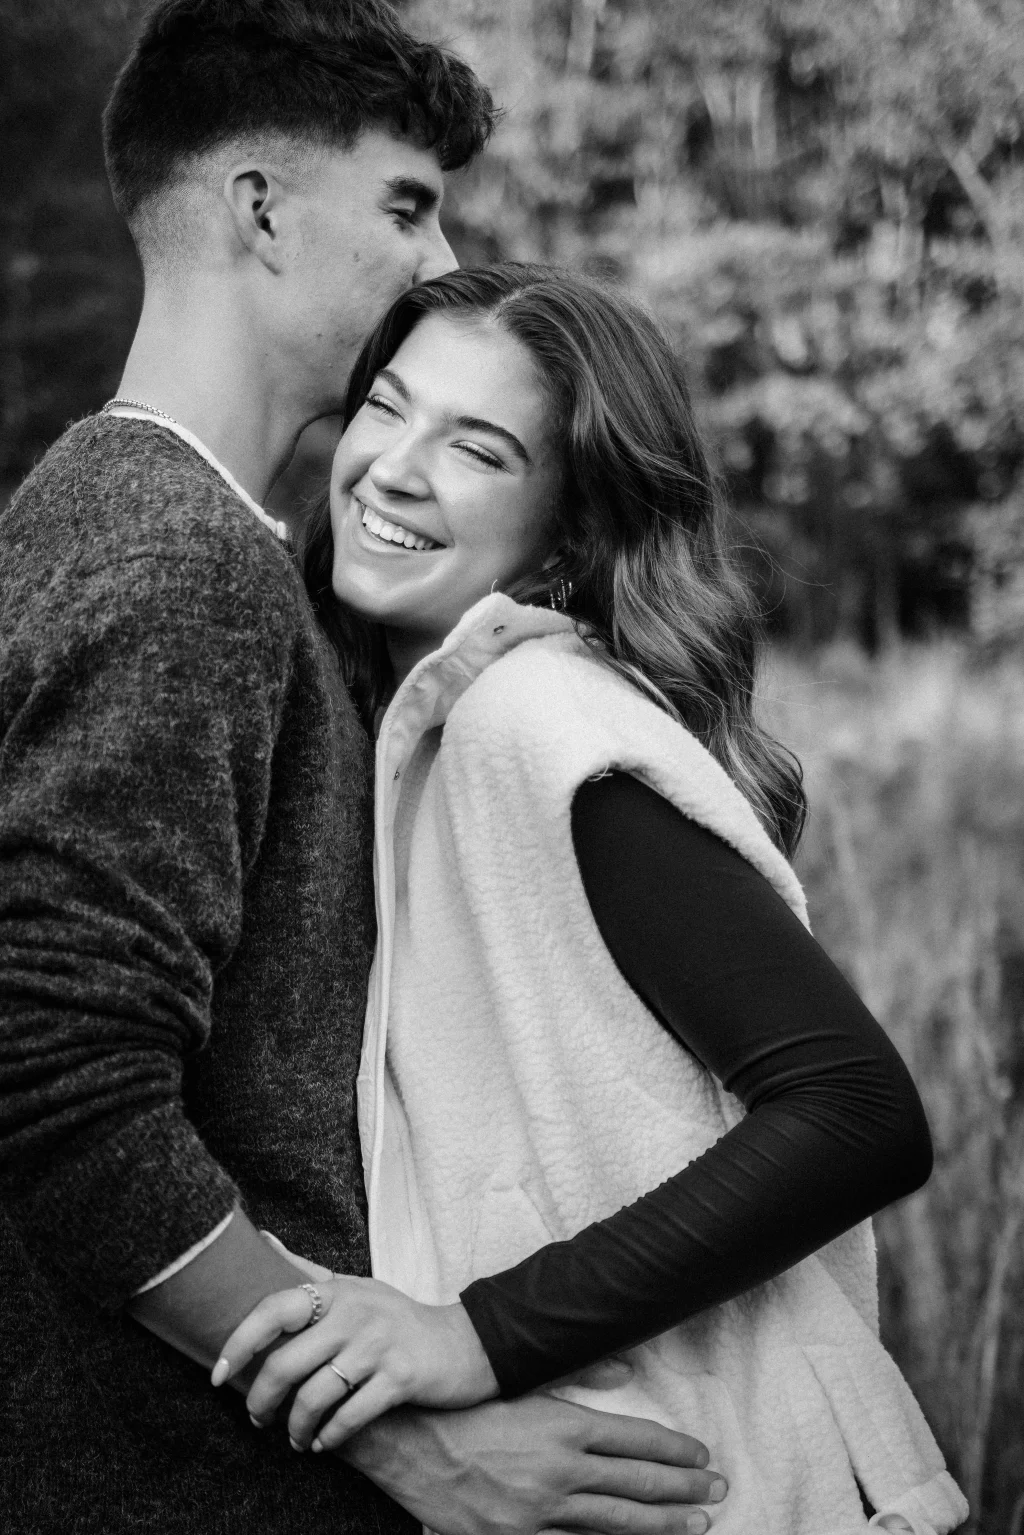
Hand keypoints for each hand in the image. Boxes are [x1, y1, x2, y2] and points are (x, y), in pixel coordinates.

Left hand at [211, 1274, 499, 1447]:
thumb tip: (261, 1240)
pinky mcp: (400, 1378)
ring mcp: (378, 1346)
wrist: (462, 1344)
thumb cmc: (396, 1319)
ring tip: (295, 1438)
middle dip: (262, 1400)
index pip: (274, 1309)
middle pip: (287, 1363)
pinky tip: (323, 1442)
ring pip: (314, 1396)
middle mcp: (354, 1314)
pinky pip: (349, 1417)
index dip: (239, 1342)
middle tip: (257, 1418)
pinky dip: (329, 1437)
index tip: (218, 1375)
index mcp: (337, 1291)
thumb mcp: (355, 1287)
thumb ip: (307, 1270)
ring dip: (296, 1427)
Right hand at [342, 1394, 725, 1534]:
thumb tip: (627, 1368)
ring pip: (616, 1523)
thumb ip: (578, 1374)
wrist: (409, 1445)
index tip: (702, 1457)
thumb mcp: (523, 1382)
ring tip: (697, 1524)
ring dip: (661, 1524)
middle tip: (718, 1491)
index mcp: (563, 1428)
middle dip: (683, 1490)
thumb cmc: (467, 1408)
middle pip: (636, 1485)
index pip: (636, 1441)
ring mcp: (540, 1514)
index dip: (674, 1451)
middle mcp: (559, 1473)